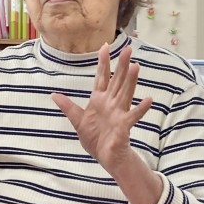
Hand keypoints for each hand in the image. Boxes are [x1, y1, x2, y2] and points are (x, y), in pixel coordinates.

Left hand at [52, 44, 152, 176]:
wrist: (105, 156)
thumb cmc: (95, 138)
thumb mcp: (78, 121)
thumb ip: (68, 107)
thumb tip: (54, 95)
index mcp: (99, 100)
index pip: (102, 77)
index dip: (103, 63)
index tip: (105, 46)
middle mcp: (111, 103)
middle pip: (117, 80)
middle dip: (121, 65)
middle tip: (128, 48)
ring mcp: (119, 113)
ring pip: (125, 93)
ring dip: (130, 80)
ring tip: (136, 66)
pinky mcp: (124, 125)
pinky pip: (133, 115)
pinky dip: (141, 108)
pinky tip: (149, 99)